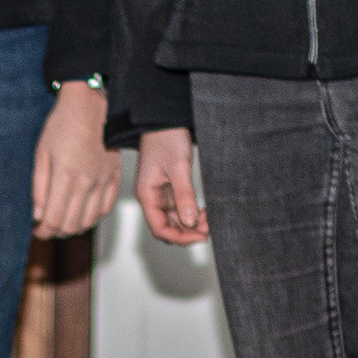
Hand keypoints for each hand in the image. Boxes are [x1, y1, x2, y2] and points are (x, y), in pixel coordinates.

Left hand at [32, 92, 119, 237]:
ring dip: (74, 227)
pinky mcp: (115, 177)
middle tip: (47, 228)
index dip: (44, 232)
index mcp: (65, 177)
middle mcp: (87, 183)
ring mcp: (103, 181)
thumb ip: (39, 188)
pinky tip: (82, 213)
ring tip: (63, 222)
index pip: (54, 219)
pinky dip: (93, 217)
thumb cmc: (60, 128)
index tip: (37, 232)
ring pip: (89, 221)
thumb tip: (38, 216)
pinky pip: (106, 209)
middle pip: (72, 225)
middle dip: (56, 232)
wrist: (88, 108)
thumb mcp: (41, 155)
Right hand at [135, 128, 206, 244]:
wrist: (165, 119)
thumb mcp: (178, 167)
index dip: (180, 238)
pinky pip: (179, 209)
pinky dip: (191, 212)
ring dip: (191, 223)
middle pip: (167, 227)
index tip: (201, 236)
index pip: (160, 228)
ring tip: (210, 218)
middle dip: (188, 232)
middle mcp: (151, 198)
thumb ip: (184, 195)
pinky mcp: (169, 188)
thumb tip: (190, 222)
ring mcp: (160, 194)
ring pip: (174, 220)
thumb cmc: (167, 138)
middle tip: (210, 226)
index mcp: (146, 195)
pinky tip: (204, 210)